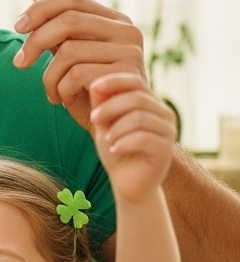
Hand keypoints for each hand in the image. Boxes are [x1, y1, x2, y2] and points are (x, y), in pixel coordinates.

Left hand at [13, 0, 145, 132]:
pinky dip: (61, 89)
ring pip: (68, 50)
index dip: (41, 9)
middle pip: (68, 21)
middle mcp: (128, 31)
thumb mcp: (74, 60)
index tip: (17, 27)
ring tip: (52, 92)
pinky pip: (76, 74)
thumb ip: (60, 38)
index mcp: (115, 21)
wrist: (118, 131)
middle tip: (20, 63)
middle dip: (36, 41)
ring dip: (49, 75)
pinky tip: (64, 101)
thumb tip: (26, 21)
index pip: (73, 0)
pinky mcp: (127, 76)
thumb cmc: (90, 94)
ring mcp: (131, 52)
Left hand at [90, 73, 176, 203]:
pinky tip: (114, 149)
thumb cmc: (115, 148)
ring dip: (115, 128)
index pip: (135, 80)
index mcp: (149, 101)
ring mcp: (168, 131)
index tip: (93, 89)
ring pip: (139, 117)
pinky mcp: (166, 150)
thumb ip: (100, 102)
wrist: (127, 181)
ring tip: (106, 139)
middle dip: (109, 107)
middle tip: (94, 120)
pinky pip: (143, 138)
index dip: (113, 81)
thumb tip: (94, 81)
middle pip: (136, 98)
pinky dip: (123, 142)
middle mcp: (163, 113)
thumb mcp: (103, 121)